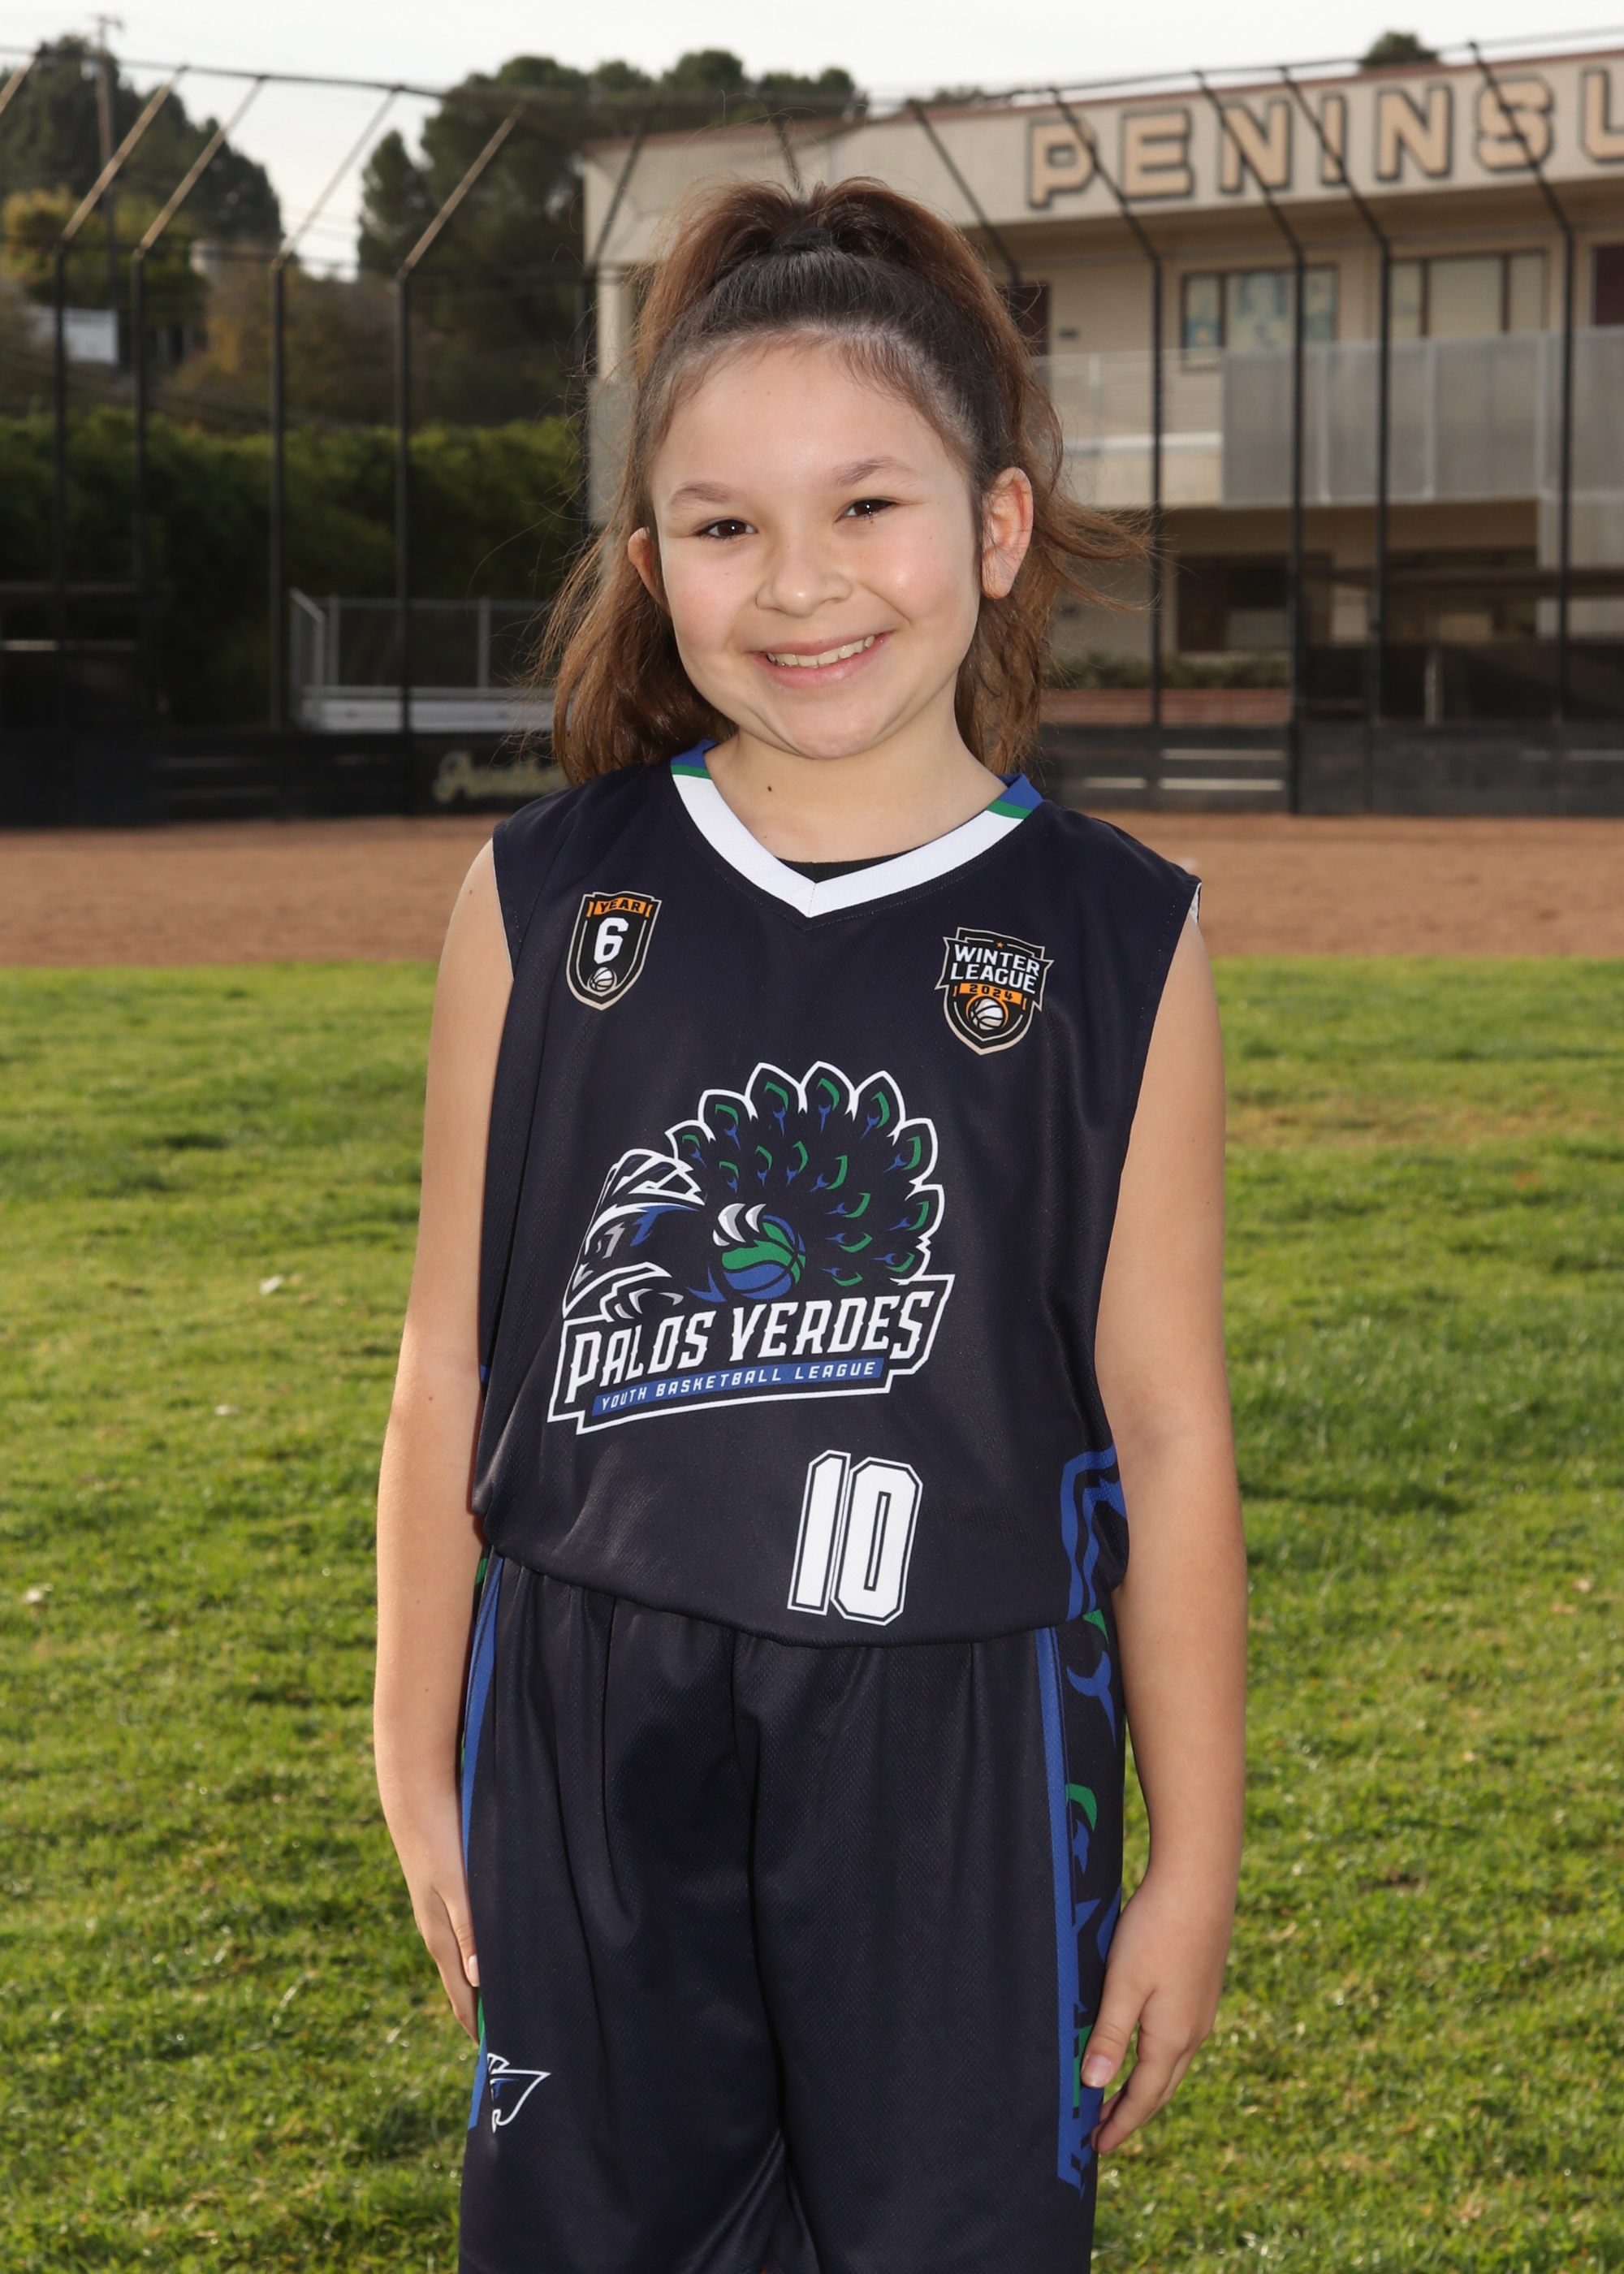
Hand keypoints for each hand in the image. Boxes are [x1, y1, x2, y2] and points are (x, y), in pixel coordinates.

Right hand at [389, 1797, 481, 2041]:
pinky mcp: (444, 1893)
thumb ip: (470, 1929)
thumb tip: (478, 1978)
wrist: (415, 1798)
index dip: (476, 2023)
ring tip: (503, 2003)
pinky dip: (478, 1954)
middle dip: (481, 2010)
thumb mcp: (458, 1885)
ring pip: (462, 1959)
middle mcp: (438, 1930)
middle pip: (461, 1982)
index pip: (461, 1993)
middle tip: (508, 2036)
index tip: (493, 2053)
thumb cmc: (441, 1839)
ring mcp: (439, 1912)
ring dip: (480, 1983)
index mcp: (441, 1936)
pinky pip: (463, 1936)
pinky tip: (491, 1951)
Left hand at [1082, 1863, 1232, 2154]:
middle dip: (1132, 2113)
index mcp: (1172, 2037)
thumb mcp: (1124, 1984)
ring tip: (1119, 2098)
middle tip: (1102, 2132)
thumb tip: (1095, 2086)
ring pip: (1172, 2065)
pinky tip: (1146, 2049)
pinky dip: (1158, 2061)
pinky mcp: (1202, 1989)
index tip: (1097, 2147)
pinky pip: (1179, 2042)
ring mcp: (1202, 2011)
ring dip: (1146, 2087)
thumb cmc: (1157, 1930)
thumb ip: (1111, 2036)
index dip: (1119, 2124)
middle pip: (1160, 2088)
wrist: (1199, 1881)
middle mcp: (1194, 2032)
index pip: (1143, 2097)